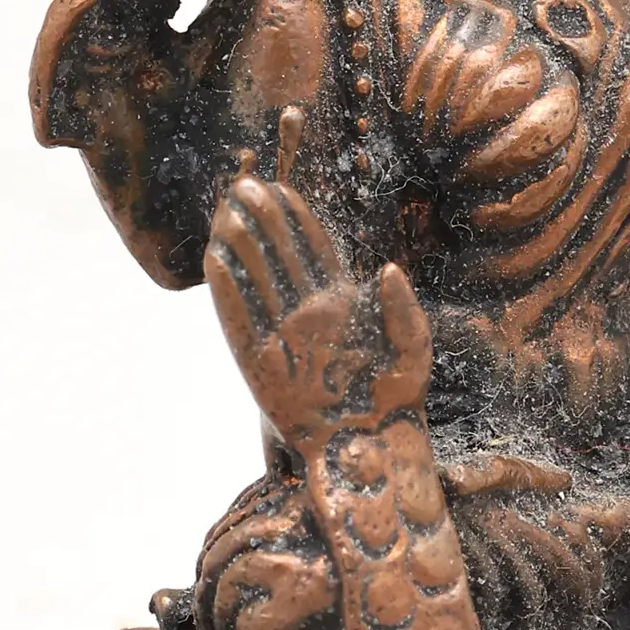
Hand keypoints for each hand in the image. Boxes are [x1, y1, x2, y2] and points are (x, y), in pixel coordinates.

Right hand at [204, 120, 431, 448]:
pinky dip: (227, 291)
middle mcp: (308, 314)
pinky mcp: (260, 365)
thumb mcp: (414, 347)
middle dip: (265, 220)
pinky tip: (216, 259)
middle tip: (246, 184)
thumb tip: (386, 269)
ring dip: (241, 245)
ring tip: (227, 209)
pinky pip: (238, 320)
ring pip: (256, 280)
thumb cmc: (398, 398)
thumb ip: (403, 308)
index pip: (315, 249)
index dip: (298, 218)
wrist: (372, 446)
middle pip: (281, 256)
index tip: (284, 184)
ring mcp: (282, 337)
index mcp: (342, 304)